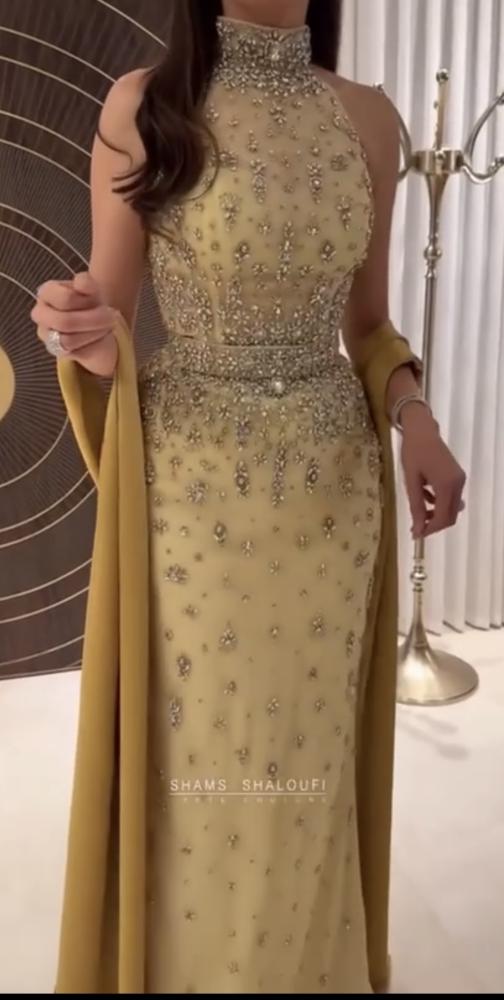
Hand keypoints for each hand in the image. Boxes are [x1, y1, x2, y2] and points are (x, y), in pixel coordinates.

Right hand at [31, 272, 115, 355]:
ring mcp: (46, 334)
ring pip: (68, 340)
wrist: (94, 324)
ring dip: (93, 333)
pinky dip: (91, 344)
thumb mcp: (92, 290)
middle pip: (65, 322)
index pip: (66, 299)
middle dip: (94, 320)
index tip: (98, 298)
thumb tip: (81, 282)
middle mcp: (40, 314)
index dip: (87, 300)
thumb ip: (86, 283)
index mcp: (46, 292)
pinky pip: (75, 353)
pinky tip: (99, 336)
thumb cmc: (89, 303)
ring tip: (106, 326)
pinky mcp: (56, 351)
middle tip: (111, 316)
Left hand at [400, 403, 465, 539]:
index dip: (429, 530)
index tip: (415, 535)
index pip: (442, 518)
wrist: (422, 430)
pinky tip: (424, 496)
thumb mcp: (411, 481)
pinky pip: (451, 497)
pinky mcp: (457, 476)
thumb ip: (416, 506)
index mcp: (447, 485)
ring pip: (451, 508)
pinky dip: (438, 503)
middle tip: (416, 527)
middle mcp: (458, 484)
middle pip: (450, 516)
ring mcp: (459, 480)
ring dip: (436, 514)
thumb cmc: (413, 452)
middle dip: (434, 524)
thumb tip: (417, 530)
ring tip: (418, 511)